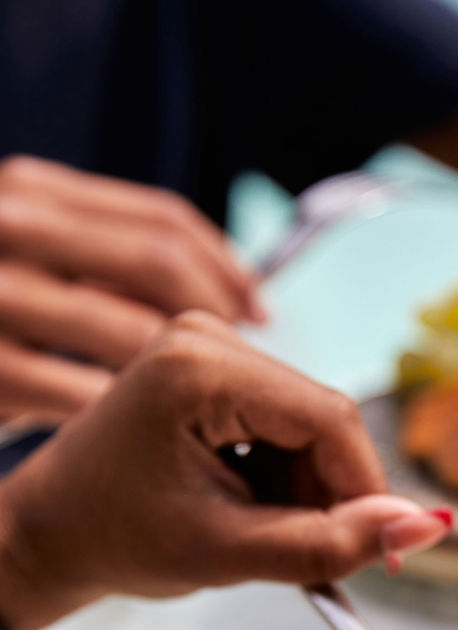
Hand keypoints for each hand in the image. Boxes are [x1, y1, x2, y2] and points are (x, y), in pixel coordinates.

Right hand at [0, 157, 264, 418]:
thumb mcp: (29, 262)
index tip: (261, 308)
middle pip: (157, 265)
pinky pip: (92, 396)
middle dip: (220, 314)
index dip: (226, 265)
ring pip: (133, 334)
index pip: (159, 218)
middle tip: (249, 359)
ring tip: (212, 402)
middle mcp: (7, 230)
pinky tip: (157, 435)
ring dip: (188, 374)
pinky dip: (138, 419)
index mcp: (28, 193)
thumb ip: (101, 259)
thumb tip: (229, 292)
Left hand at [0, 312, 449, 629]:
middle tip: (306, 557)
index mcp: (198, 369)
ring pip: (312, 425)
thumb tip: (427, 528)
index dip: (366, 490)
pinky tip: (247, 503)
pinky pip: (288, 421)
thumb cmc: (117, 539)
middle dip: (329, 494)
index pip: (329, 420)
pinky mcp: (216, 364)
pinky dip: (286, 473)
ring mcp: (210, 344)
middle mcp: (206, 337)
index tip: (380, 554)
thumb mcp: (229, 554)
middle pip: (323, 420)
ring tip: (257, 531)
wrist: (53, 532)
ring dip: (307, 488)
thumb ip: (331, 543)